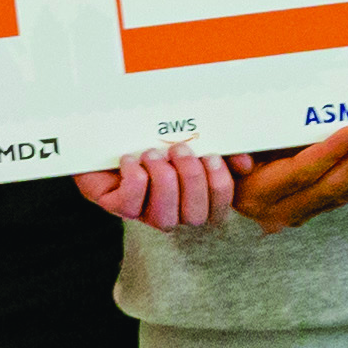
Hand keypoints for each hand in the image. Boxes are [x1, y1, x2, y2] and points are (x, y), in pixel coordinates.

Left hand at [79, 142, 234, 229]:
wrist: (102, 128)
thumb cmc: (150, 132)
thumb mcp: (188, 134)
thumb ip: (221, 147)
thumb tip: (245, 163)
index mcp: (191, 196)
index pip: (218, 211)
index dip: (219, 188)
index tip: (211, 156)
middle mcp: (171, 210)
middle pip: (195, 217)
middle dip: (191, 181)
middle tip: (179, 149)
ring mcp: (142, 212)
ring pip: (164, 218)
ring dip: (163, 181)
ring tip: (152, 153)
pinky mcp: (115, 205)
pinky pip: (130, 205)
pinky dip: (134, 179)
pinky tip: (130, 160)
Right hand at [230, 124, 347, 233]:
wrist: (219, 195)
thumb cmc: (223, 160)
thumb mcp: (221, 154)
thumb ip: (230, 154)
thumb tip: (242, 160)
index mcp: (257, 194)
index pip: (302, 173)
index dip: (331, 152)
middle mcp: (280, 211)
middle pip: (331, 187)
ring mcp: (301, 214)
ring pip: (346, 193)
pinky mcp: (316, 210)